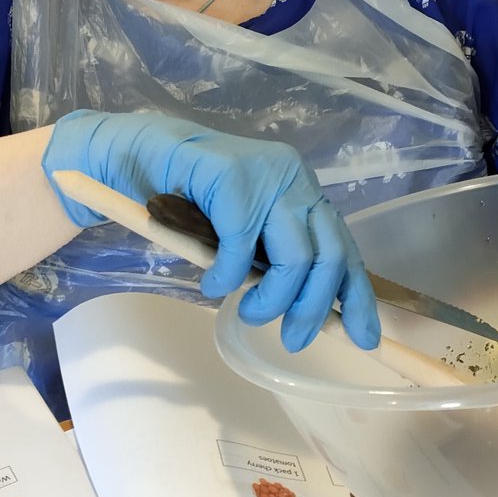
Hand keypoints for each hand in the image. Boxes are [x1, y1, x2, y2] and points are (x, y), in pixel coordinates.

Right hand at [42, 110, 380, 350]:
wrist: (133, 157)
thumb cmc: (187, 201)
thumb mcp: (245, 235)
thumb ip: (274, 258)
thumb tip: (311, 311)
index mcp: (303, 191)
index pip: (343, 248)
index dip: (357, 296)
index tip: (364, 338)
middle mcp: (294, 177)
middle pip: (328, 256)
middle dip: (313, 308)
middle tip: (293, 339)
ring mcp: (265, 173)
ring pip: (294, 257)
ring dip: (271, 300)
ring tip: (247, 312)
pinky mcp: (230, 176)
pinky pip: (241, 245)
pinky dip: (227, 277)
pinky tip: (213, 285)